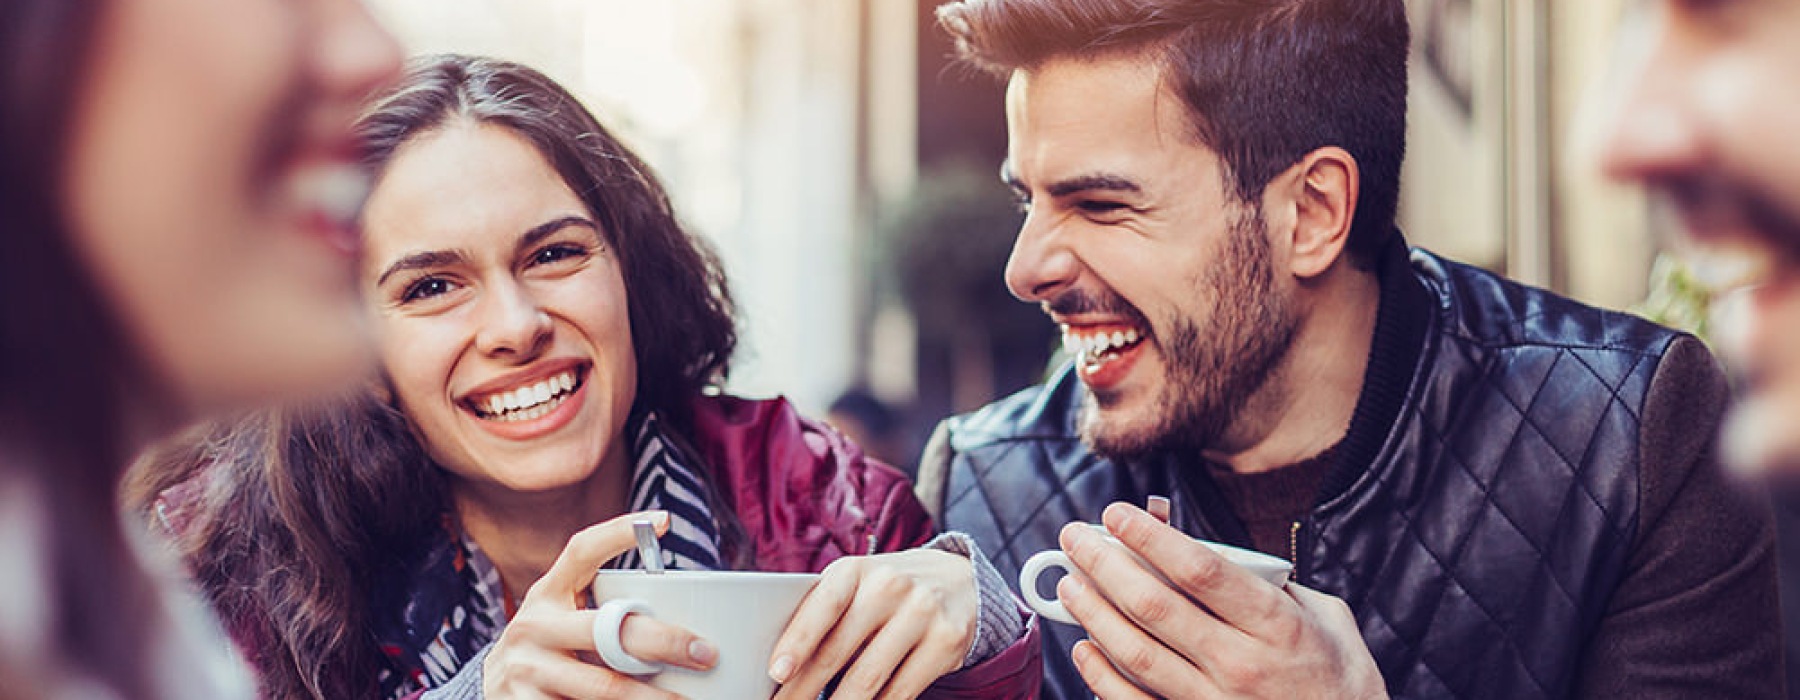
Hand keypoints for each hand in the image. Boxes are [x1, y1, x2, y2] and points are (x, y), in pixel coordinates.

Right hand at [483, 511, 718, 699]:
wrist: (489, 692)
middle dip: (664, 642)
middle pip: (609, 630)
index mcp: (547, 594)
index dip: (619, 532)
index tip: (664, 520)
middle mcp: (534, 626)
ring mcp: (528, 669)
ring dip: (653, 698)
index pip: (581, 551)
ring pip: (606, 686)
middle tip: (705, 653)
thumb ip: (605, 612)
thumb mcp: (561, 620)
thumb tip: (687, 614)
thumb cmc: (548, 650)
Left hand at [768, 549, 977, 699]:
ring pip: (868, 679)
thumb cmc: (886, 590)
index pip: (824, 605)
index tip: (777, 672)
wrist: (957, 581)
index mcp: (857, 569)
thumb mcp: (856, 586)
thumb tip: (784, 669)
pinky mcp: (946, 642)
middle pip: (838, 651)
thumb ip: (823, 614)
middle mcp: (891, 586)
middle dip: (803, 689)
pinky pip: (900, 692)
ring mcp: (922, 614)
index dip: (798, 640)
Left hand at [1058, 503, 1385, 699]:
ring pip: (1135, 652)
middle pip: (1154, 605)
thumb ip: (1271, 581)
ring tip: (1070, 583)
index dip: (1150, 536)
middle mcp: (1242, 665)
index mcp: (1278, 625)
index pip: (1200, 569)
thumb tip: (1204, 548)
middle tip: (1074, 538)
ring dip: (1093, 612)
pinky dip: (1100, 674)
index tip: (1116, 513)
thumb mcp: (1324, 616)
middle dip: (1104, 564)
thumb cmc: (1338, 676)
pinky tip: (1084, 646)